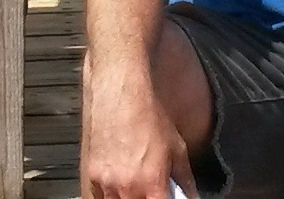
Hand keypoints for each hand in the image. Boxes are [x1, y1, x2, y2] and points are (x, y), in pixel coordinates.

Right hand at [78, 78, 195, 198]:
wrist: (119, 95)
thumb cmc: (149, 118)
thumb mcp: (177, 148)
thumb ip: (185, 179)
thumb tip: (192, 197)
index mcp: (152, 183)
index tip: (166, 196)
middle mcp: (127, 188)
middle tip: (152, 190)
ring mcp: (106, 184)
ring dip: (129, 198)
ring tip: (137, 186)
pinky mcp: (91, 176)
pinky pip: (100, 197)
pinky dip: (111, 195)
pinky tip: (120, 183)